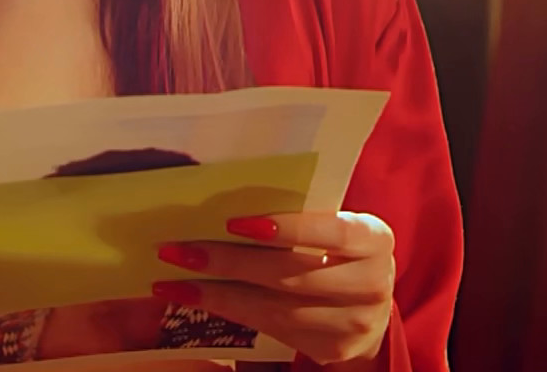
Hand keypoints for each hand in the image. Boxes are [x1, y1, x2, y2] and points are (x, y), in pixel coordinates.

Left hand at [153, 212, 393, 366]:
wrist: (368, 307)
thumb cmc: (338, 252)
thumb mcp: (334, 229)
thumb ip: (301, 217)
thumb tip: (227, 198)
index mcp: (373, 239)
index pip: (330, 231)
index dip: (285, 227)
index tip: (234, 222)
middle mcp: (371, 283)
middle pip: (292, 274)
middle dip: (231, 261)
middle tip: (182, 250)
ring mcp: (353, 322)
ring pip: (277, 309)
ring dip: (218, 294)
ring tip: (173, 281)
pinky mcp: (331, 348)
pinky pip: (273, 329)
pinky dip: (230, 312)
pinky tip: (196, 299)